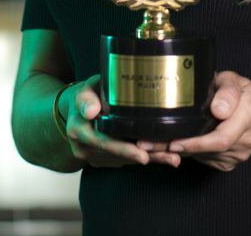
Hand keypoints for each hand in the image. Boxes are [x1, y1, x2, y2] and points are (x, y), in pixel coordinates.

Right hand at [61, 75, 181, 167]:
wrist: (76, 111)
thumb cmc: (87, 96)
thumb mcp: (84, 91)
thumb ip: (86, 99)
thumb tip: (92, 110)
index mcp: (77, 131)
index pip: (103, 142)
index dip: (124, 149)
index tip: (142, 155)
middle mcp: (84, 148)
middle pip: (119, 155)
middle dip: (146, 156)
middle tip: (170, 157)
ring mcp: (95, 157)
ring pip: (126, 160)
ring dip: (151, 159)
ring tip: (174, 157)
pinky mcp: (105, 160)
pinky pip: (127, 160)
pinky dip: (147, 157)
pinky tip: (166, 155)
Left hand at [167, 71, 250, 171]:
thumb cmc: (240, 91)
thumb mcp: (233, 80)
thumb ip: (227, 91)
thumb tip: (218, 109)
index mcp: (248, 115)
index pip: (222, 138)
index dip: (197, 143)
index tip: (174, 142)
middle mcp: (247, 138)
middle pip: (212, 150)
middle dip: (184, 148)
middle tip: (159, 145)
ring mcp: (240, 154)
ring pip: (206, 156)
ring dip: (186, 151)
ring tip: (166, 141)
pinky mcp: (231, 162)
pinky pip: (208, 160)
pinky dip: (193, 154)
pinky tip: (184, 143)